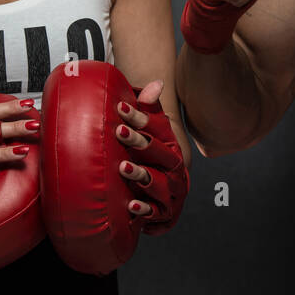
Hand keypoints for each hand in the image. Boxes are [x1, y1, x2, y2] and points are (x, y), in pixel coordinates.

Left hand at [113, 79, 185, 227]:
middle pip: (162, 153)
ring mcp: (171, 189)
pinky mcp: (164, 211)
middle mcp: (174, 165)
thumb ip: (148, 111)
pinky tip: (131, 204)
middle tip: (120, 132)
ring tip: (123, 167)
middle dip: (140, 142)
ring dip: (142, 174)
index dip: (141, 117)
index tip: (121, 107)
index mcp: (170, 144)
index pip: (159, 128)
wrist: (167, 197)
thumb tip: (156, 83)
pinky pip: (156, 211)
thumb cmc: (150, 159)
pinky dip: (145, 208)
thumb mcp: (150, 134)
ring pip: (161, 181)